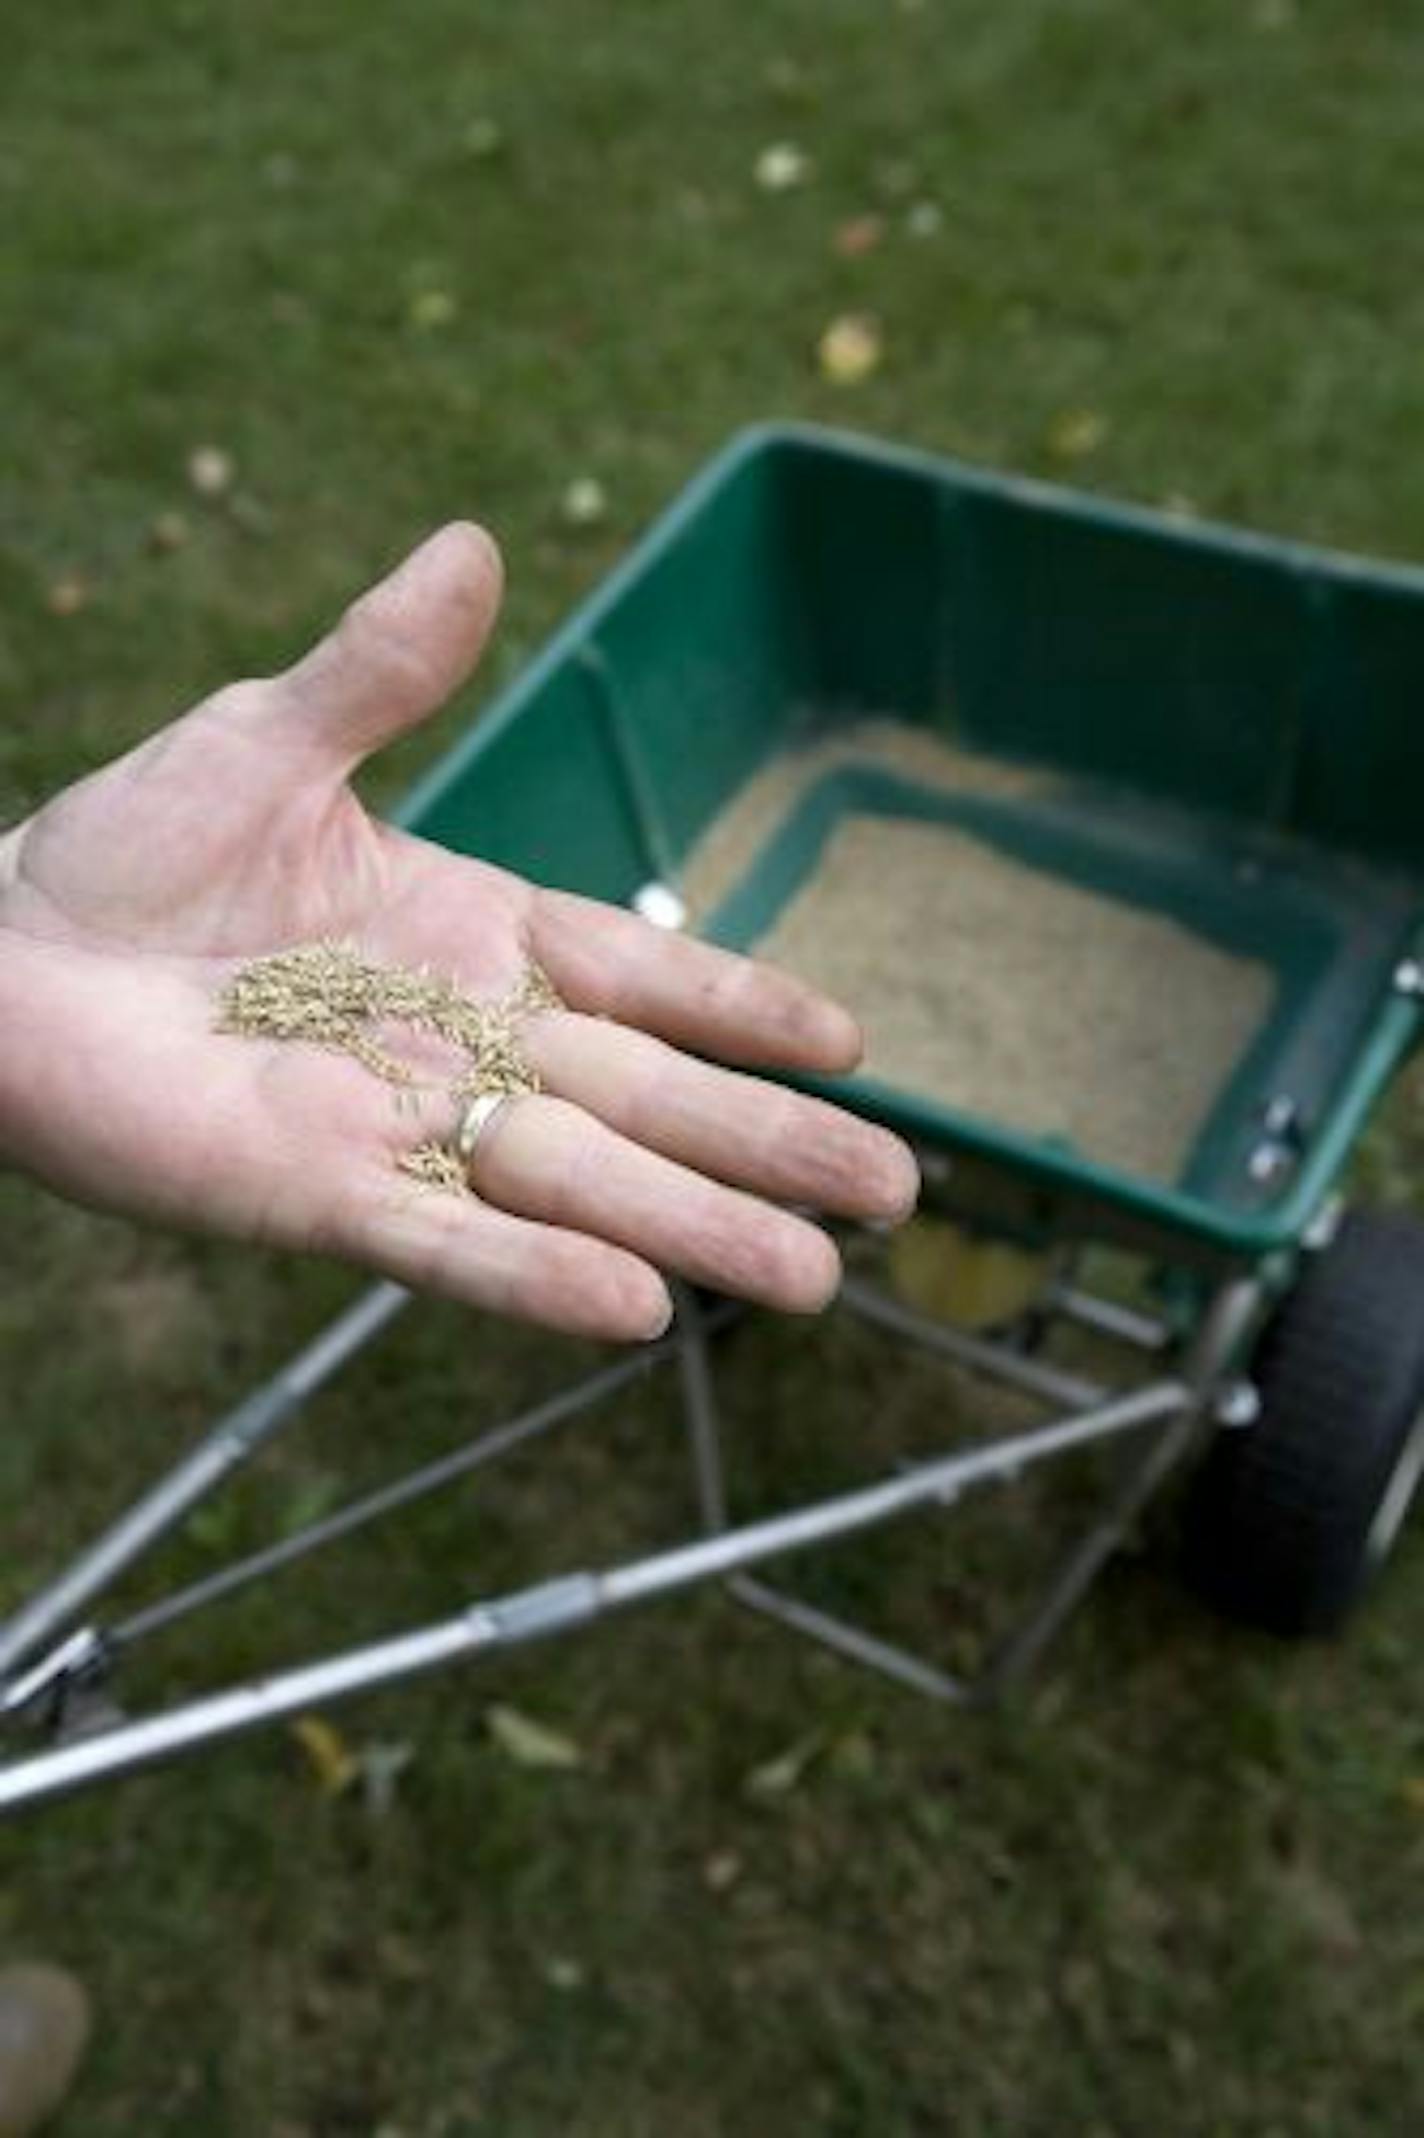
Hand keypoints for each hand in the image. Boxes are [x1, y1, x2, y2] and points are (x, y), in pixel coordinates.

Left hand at [0, 526, 916, 1338]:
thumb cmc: (128, 847)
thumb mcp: (271, 739)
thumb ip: (381, 665)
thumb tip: (472, 544)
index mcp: (474, 934)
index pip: (643, 974)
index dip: (745, 1006)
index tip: (852, 1039)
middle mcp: (462, 1041)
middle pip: (647, 1099)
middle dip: (768, 1145)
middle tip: (891, 1194)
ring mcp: (399, 1124)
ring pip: (576, 1186)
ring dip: (696, 1230)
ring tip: (811, 1281)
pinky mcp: (316, 1193)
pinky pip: (447, 1244)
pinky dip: (537, 1277)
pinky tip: (639, 1313)